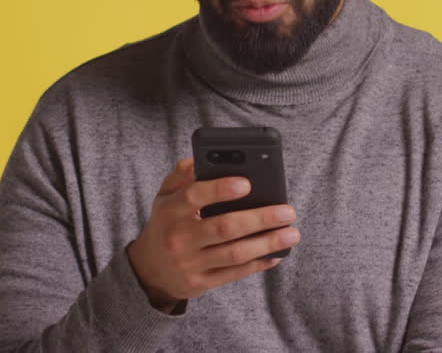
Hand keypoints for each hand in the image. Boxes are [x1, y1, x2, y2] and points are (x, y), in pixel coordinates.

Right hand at [126, 157, 299, 311]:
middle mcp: (179, 238)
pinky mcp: (201, 283)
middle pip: (224, 227)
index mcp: (170, 211)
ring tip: (292, 233)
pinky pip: (234, 273)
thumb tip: (200, 159)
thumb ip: (181, 175)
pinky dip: (258, 264)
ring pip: (234, 253)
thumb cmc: (166, 223)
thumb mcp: (164, 196)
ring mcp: (190, 263)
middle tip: (287, 211)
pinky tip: (277, 253)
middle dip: (260, 219)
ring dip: (267, 243)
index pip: (194, 197)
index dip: (220, 189)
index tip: (248, 183)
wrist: (149, 269)